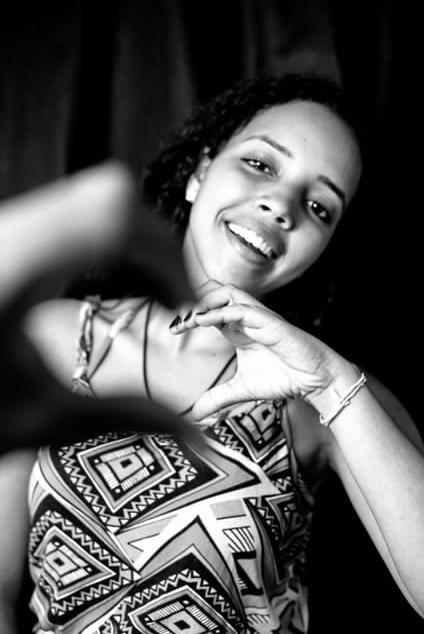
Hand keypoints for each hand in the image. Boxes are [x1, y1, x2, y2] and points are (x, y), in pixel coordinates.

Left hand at [0, 162, 194, 451]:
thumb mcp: (31, 416)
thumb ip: (120, 418)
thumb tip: (195, 437)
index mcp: (13, 266)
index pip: (114, 216)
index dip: (165, 255)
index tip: (178, 307)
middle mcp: (8, 233)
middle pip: (109, 196)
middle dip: (156, 245)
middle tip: (168, 297)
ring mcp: (6, 228)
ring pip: (90, 199)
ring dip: (131, 243)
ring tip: (143, 293)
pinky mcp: (7, 236)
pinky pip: (68, 214)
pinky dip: (105, 243)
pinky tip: (103, 285)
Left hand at [171, 280, 348, 419]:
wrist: (314, 380)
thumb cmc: (283, 378)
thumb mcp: (242, 389)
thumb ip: (218, 398)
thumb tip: (195, 415)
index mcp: (239, 328)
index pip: (209, 311)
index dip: (190, 317)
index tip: (173, 330)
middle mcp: (247, 318)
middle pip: (216, 292)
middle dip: (195, 302)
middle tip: (179, 322)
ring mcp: (259, 317)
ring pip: (228, 292)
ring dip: (206, 301)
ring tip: (190, 318)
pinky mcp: (269, 322)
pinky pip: (241, 309)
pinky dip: (220, 313)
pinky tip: (204, 322)